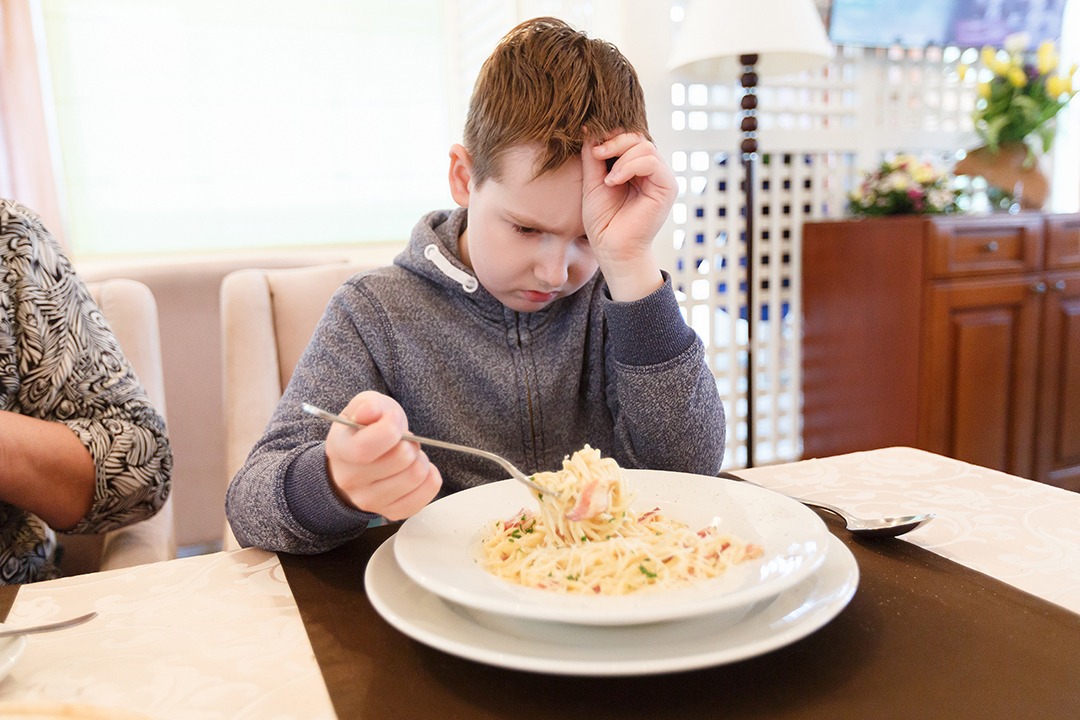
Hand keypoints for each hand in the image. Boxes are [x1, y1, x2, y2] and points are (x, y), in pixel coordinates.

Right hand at [324, 391, 441, 520]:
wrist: (359, 461)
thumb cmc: (364, 431)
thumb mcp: (364, 406)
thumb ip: (368, 405)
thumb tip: (370, 412)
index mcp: (340, 450)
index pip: (366, 448)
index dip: (390, 429)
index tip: (393, 418)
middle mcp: (350, 480)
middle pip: (401, 459)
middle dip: (410, 442)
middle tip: (403, 439)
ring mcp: (370, 500)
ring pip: (416, 476)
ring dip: (421, 459)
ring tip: (409, 454)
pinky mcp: (391, 512)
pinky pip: (425, 495)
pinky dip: (430, 478)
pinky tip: (417, 469)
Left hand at [581, 131, 675, 300]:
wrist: (611, 249)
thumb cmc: (603, 221)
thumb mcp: (593, 182)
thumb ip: (593, 157)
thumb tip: (588, 128)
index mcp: (634, 168)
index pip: (628, 139)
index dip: (610, 137)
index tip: (591, 147)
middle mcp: (650, 171)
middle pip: (638, 137)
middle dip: (615, 141)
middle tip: (597, 154)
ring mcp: (660, 178)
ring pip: (645, 146)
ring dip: (621, 156)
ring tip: (607, 178)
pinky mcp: (667, 187)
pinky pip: (652, 162)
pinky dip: (630, 166)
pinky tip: (614, 181)